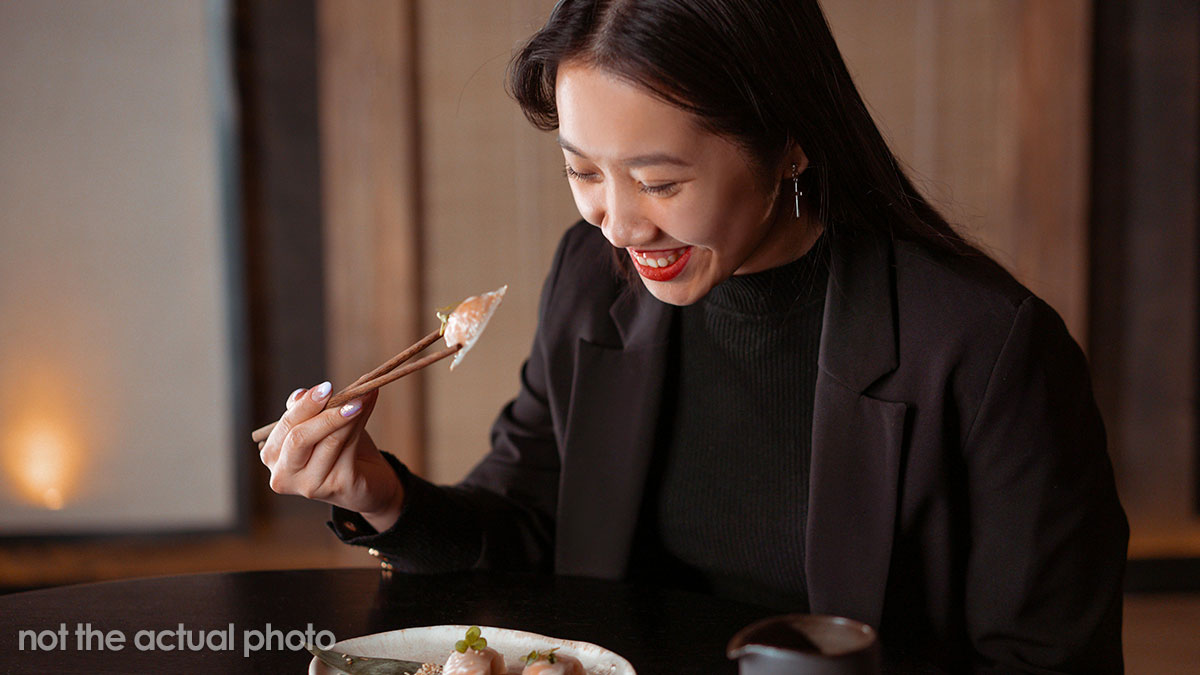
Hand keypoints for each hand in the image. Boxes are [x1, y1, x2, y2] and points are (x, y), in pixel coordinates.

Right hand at [259, 382, 405, 531]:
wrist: (369, 482)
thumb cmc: (340, 450)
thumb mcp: (320, 426)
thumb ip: (309, 411)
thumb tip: (302, 392)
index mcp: (273, 456)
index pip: (285, 426)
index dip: (306, 405)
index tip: (327, 386)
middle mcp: (283, 475)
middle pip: (299, 437)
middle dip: (323, 412)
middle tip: (347, 393)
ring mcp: (309, 485)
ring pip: (329, 441)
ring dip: (349, 414)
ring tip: (365, 394)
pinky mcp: (336, 487)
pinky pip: (348, 448)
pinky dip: (360, 423)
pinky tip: (368, 406)